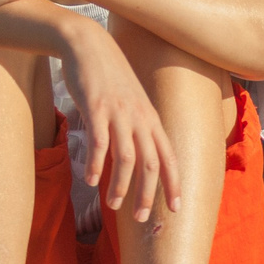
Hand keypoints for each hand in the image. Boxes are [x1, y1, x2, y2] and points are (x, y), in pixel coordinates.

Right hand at [58, 27, 181, 224]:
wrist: (87, 44)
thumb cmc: (108, 77)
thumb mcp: (131, 102)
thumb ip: (136, 127)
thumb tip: (134, 156)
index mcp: (151, 119)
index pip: (169, 157)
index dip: (174, 184)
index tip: (176, 209)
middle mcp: (140, 118)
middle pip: (152, 164)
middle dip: (148, 194)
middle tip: (140, 218)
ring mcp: (119, 113)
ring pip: (127, 158)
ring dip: (121, 185)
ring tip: (114, 205)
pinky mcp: (96, 108)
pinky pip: (99, 142)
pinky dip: (96, 164)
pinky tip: (90, 179)